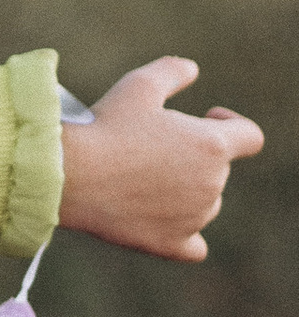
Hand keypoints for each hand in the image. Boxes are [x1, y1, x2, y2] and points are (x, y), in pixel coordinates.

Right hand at [56, 59, 261, 260]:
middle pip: (219, 169)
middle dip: (194, 156)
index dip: (232, 124)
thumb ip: (173, 71)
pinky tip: (167, 224)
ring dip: (187, 190)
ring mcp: (193, 218)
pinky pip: (194, 246)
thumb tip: (192, 69)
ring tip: (143, 179)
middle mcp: (211, 184)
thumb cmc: (104, 126)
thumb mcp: (138, 85)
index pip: (250, 136)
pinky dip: (185, 236)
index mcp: (212, 145)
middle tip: (151, 146)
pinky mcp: (171, 244)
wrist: (67, 174)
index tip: (207, 118)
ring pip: (205, 203)